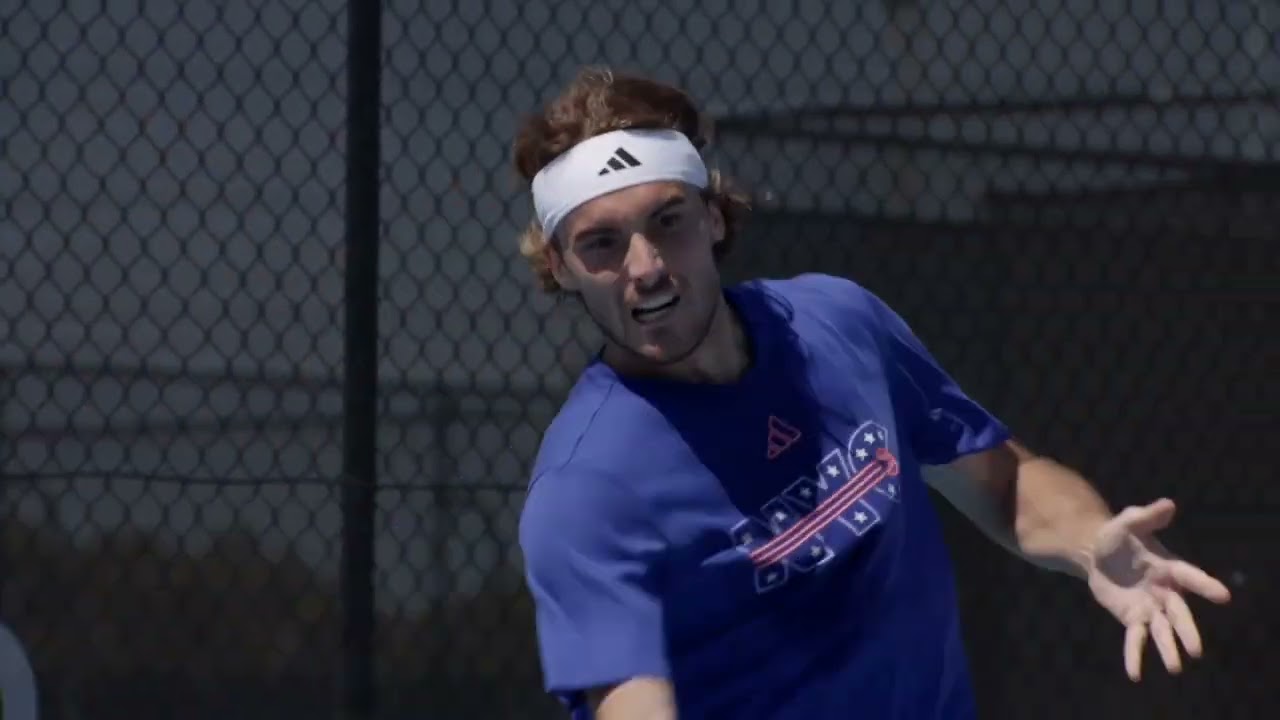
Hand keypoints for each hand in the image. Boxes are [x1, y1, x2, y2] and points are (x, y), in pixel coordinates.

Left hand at [1085, 498, 1231, 681]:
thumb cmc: (1117, 536)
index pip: (1190, 577)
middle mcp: (1165, 592)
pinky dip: (1135, 656)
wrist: (1095, 552)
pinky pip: (1136, 639)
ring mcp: (1150, 607)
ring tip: (1174, 667)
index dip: (1205, 586)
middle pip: (1179, 614)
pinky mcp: (1133, 618)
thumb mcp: (1127, 523)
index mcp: (1169, 568)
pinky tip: (1135, 674)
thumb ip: (1146, 516)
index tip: (1223, 596)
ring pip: (1162, 631)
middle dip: (1187, 631)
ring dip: (1168, 649)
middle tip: (1196, 650)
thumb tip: (1168, 504)